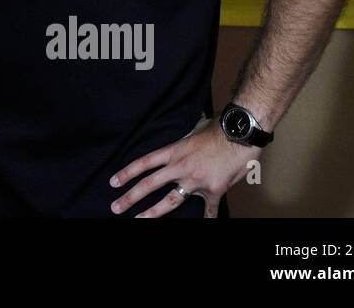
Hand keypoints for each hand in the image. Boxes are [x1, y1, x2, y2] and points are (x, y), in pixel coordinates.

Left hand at [108, 117, 261, 217]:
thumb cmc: (218, 128)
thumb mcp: (193, 131)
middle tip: (116, 207)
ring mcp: (196, 180)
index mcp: (174, 152)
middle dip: (130, 197)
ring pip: (170, 201)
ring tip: (139, 220)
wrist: (240, 134)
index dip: (126, 173)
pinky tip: (205, 224)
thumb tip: (181, 143)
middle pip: (150, 184)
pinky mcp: (214, 190)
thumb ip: (183, 142)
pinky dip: (208, 218)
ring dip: (153, 213)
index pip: (143, 163)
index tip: (113, 183)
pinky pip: (209, 209)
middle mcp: (180, 167)